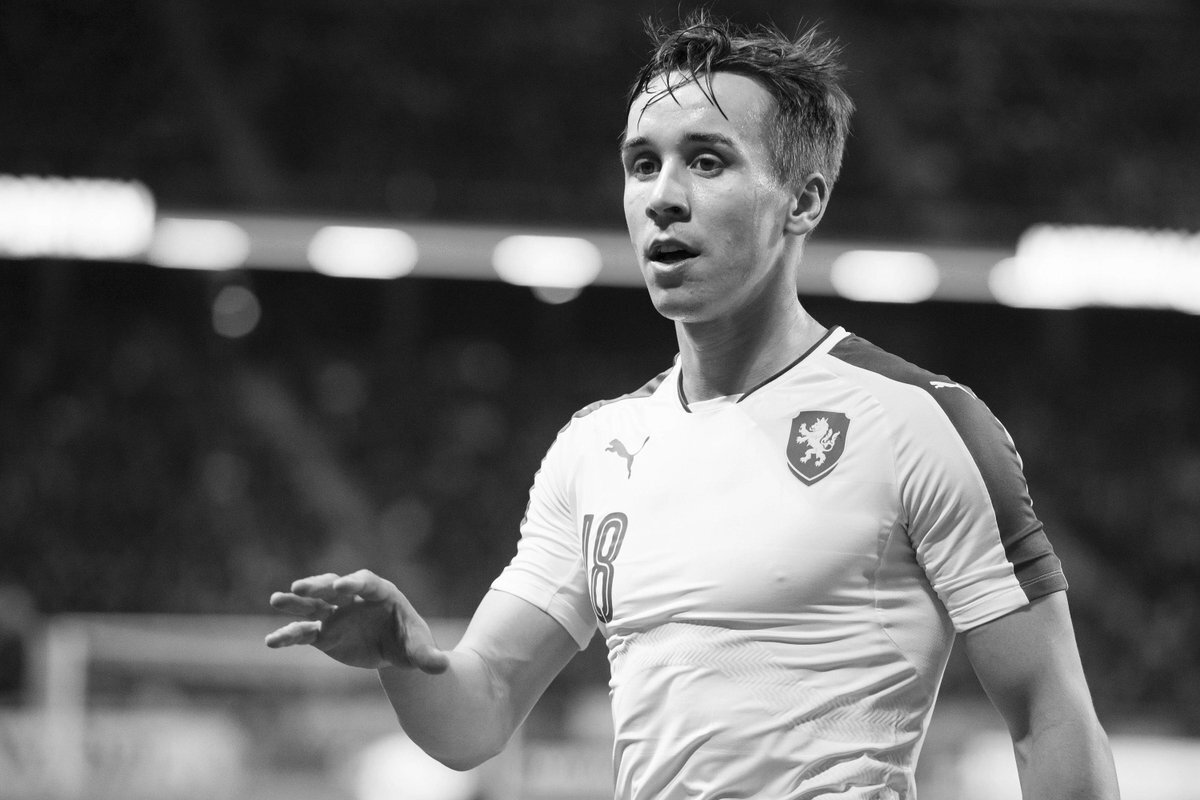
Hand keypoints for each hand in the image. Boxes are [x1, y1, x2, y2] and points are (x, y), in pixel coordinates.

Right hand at [265, 569, 449, 673]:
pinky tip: (271, 642)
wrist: (395, 652)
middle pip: (333, 587)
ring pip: (312, 605)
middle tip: (300, 586)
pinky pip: (304, 633)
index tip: (340, 588)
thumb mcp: (420, 649)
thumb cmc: (410, 642)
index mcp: (381, 594)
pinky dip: (289, 636)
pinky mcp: (324, 634)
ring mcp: (336, 615)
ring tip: (276, 599)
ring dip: (295, 602)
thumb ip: (428, 656)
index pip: (366, 583)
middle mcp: (354, 600)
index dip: (353, 583)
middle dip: (318, 585)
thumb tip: (442, 666)